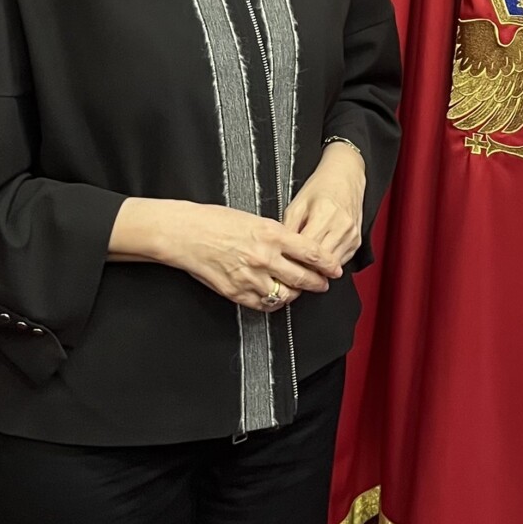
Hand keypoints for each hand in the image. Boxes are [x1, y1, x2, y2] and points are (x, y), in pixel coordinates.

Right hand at [110, 198, 332, 310]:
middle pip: (302, 277)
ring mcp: (250, 277)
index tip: (335, 268)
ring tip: (299, 291)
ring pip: (284, 295)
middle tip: (323, 283)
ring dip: (295, 294)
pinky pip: (263, 304)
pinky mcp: (236, 293)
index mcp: (271, 233)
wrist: (186, 234)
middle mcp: (264, 257)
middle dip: (317, 283)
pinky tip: (275, 297)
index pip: (311, 252)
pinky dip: (272, 303)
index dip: (327, 263)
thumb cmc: (216, 220)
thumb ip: (275, 235)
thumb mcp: (253, 219)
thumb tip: (293, 247)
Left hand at [282, 141, 365, 279]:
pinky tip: (318, 261)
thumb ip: (288, 228)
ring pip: (332, 266)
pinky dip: (329, 265)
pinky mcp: (357, 242)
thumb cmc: (321, 186)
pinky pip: (341, 262)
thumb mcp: (298, 203)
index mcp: (325, 214)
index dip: (294, 262)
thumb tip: (281, 250)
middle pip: (321, 262)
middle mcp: (342, 226)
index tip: (284, 267)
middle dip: (305, 270)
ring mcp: (351, 235)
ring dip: (318, 271)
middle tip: (291, 273)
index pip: (308, 251)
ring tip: (303, 269)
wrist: (346, 176)